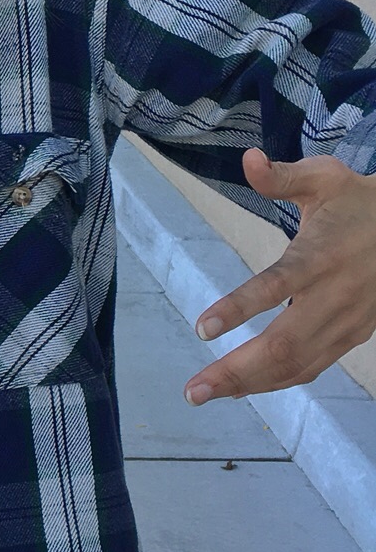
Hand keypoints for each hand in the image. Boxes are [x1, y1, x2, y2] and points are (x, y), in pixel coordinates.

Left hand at [185, 149, 375, 402]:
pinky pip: (311, 367)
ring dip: (250, 383)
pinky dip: (276, 381)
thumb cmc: (358, 202)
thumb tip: (248, 159)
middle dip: (235, 369)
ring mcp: (346, 322)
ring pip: (296, 364)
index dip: (239, 308)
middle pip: (283, 343)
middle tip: (192, 389)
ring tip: (207, 392)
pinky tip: (242, 387)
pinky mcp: (352, 336)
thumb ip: (283, 176)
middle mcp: (335, 295)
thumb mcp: (324, 178)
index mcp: (322, 255)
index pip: (276, 285)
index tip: (202, 327)